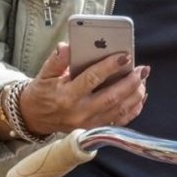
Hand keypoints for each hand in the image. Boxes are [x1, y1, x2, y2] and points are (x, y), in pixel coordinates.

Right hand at [19, 42, 149, 134]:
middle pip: (112, 98)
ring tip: (143, 79)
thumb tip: (67, 46)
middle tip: (142, 69)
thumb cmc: (42, 93)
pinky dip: (133, 109)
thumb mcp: (44, 74)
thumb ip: (56, 60)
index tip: (125, 56)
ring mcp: (89, 123)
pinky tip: (140, 96)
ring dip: (135, 95)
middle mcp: (79, 112)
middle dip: (130, 82)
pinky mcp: (95, 130)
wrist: (34, 118)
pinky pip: (119, 121)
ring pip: (119, 111)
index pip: (92, 79)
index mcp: (66, 96)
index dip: (110, 67)